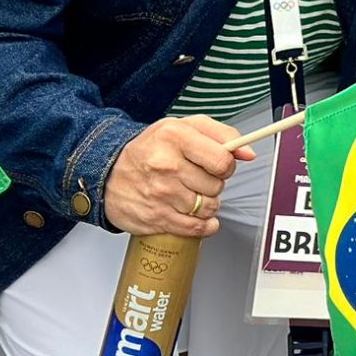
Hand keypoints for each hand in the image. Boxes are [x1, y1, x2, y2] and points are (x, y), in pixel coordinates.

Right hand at [106, 112, 248, 235]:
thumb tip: (248, 152)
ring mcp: (161, 194)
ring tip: (190, 194)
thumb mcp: (183, 127)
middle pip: (217, 186)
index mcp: (175, 137)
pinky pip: (197, 228)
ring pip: (209, 207)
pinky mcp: (157, 218)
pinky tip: (196, 215)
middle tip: (197, 179)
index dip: (226, 166)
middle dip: (213, 184)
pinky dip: (204, 225)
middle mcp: (167, 165)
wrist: (107, 173)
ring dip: (206, 204)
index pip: (223, 160)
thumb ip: (221, 134)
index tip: (217, 166)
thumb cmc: (150, 149)